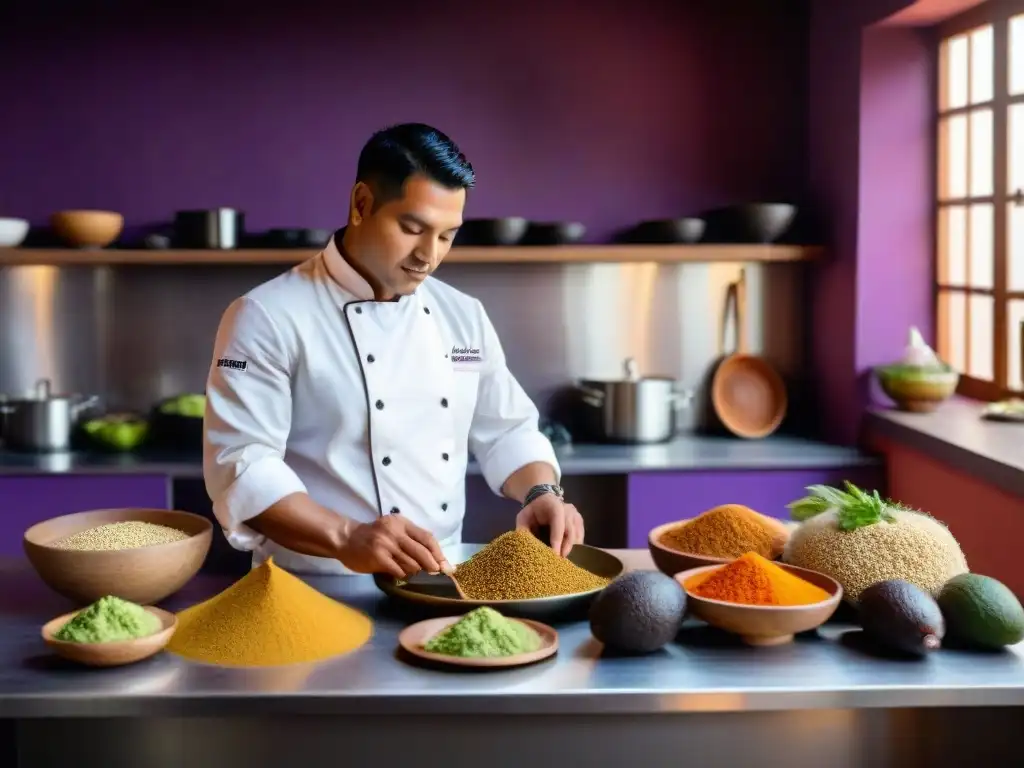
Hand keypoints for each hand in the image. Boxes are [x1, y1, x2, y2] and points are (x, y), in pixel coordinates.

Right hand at [338, 515, 452, 578]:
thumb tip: (435, 556)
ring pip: (412, 563)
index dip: (438, 552)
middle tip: (437, 573)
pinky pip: (399, 570)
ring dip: (415, 571)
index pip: (427, 537)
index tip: (445, 564)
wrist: (347, 539)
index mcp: (402, 523)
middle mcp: (395, 532)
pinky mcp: (378, 557)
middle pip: (422, 551)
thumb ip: (411, 538)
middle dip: (433, 565)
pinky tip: (400, 573)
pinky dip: (403, 574)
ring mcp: (386, 544)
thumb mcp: (393, 529)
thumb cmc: (374, 536)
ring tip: (412, 571)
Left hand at [515, 494, 583, 556]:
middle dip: (565, 548)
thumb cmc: (532, 511)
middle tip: (559, 561)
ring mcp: (576, 515)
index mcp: (555, 506)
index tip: (554, 555)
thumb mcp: (523, 517)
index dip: (557, 540)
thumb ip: (523, 529)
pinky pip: (580, 537)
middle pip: (571, 532)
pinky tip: (566, 554)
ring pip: (577, 536)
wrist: (541, 500)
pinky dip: (574, 547)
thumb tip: (523, 546)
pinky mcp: (579, 522)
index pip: (559, 525)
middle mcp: (569, 510)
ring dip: (570, 549)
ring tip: (562, 560)